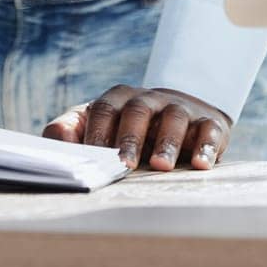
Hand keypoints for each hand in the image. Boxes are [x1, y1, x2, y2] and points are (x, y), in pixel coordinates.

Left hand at [42, 84, 232, 170]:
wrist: (182, 116)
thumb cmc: (129, 129)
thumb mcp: (97, 125)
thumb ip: (70, 130)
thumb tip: (57, 142)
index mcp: (119, 99)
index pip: (104, 109)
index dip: (97, 132)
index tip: (92, 157)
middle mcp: (149, 100)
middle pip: (137, 111)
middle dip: (129, 137)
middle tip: (124, 165)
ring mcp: (180, 109)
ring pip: (173, 118)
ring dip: (166, 142)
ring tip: (159, 166)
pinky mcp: (209, 123)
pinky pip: (208, 131)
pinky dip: (205, 147)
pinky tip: (200, 165)